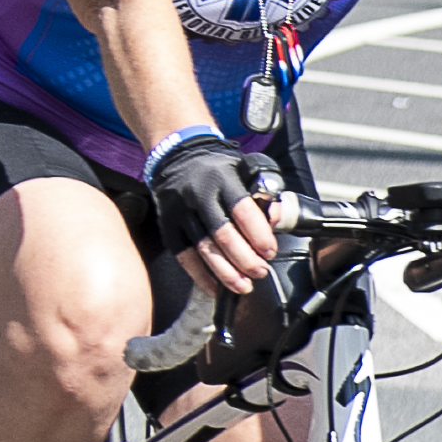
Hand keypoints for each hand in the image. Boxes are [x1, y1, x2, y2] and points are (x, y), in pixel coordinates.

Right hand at [145, 133, 280, 298]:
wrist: (176, 154)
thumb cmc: (216, 166)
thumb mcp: (244, 169)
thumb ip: (263, 195)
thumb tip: (275, 221)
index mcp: (222, 179)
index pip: (242, 210)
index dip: (258, 234)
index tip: (270, 252)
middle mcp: (198, 194)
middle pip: (222, 234)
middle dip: (244, 258)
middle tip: (260, 272)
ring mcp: (179, 210)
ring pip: (202, 248)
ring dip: (224, 272)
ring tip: (242, 286)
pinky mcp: (167, 224)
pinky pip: (183, 255)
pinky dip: (199, 274)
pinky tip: (214, 287)